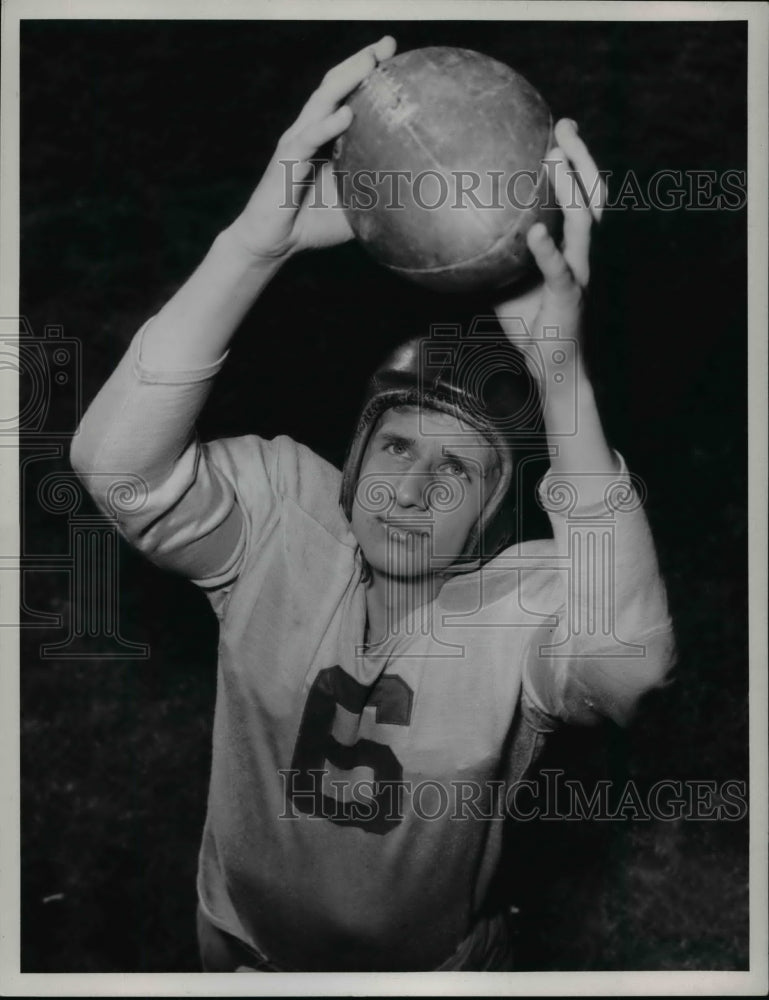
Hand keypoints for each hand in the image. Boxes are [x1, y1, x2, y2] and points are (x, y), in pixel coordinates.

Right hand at [227, 36, 396, 262]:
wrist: (273, 243)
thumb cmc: (311, 224)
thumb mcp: (354, 207)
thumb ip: (376, 194)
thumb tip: (415, 199)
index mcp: (323, 138)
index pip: (346, 96)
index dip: (366, 74)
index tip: (394, 54)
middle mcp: (309, 132)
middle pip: (335, 86)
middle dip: (361, 62)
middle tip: (388, 44)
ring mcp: (296, 143)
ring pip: (322, 102)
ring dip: (346, 80)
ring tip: (370, 63)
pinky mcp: (286, 162)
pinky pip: (309, 139)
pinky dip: (328, 125)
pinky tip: (347, 114)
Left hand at [494, 119, 605, 390]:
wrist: (554, 370)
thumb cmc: (532, 326)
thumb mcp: (506, 284)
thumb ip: (493, 257)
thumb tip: (454, 236)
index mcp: (572, 247)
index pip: (581, 195)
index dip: (575, 161)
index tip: (559, 128)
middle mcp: (582, 254)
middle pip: (594, 195)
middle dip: (581, 158)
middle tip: (563, 128)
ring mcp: (579, 273)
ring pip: (586, 222)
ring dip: (571, 189)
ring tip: (555, 162)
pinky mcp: (569, 297)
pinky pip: (560, 269)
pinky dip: (548, 249)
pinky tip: (535, 231)